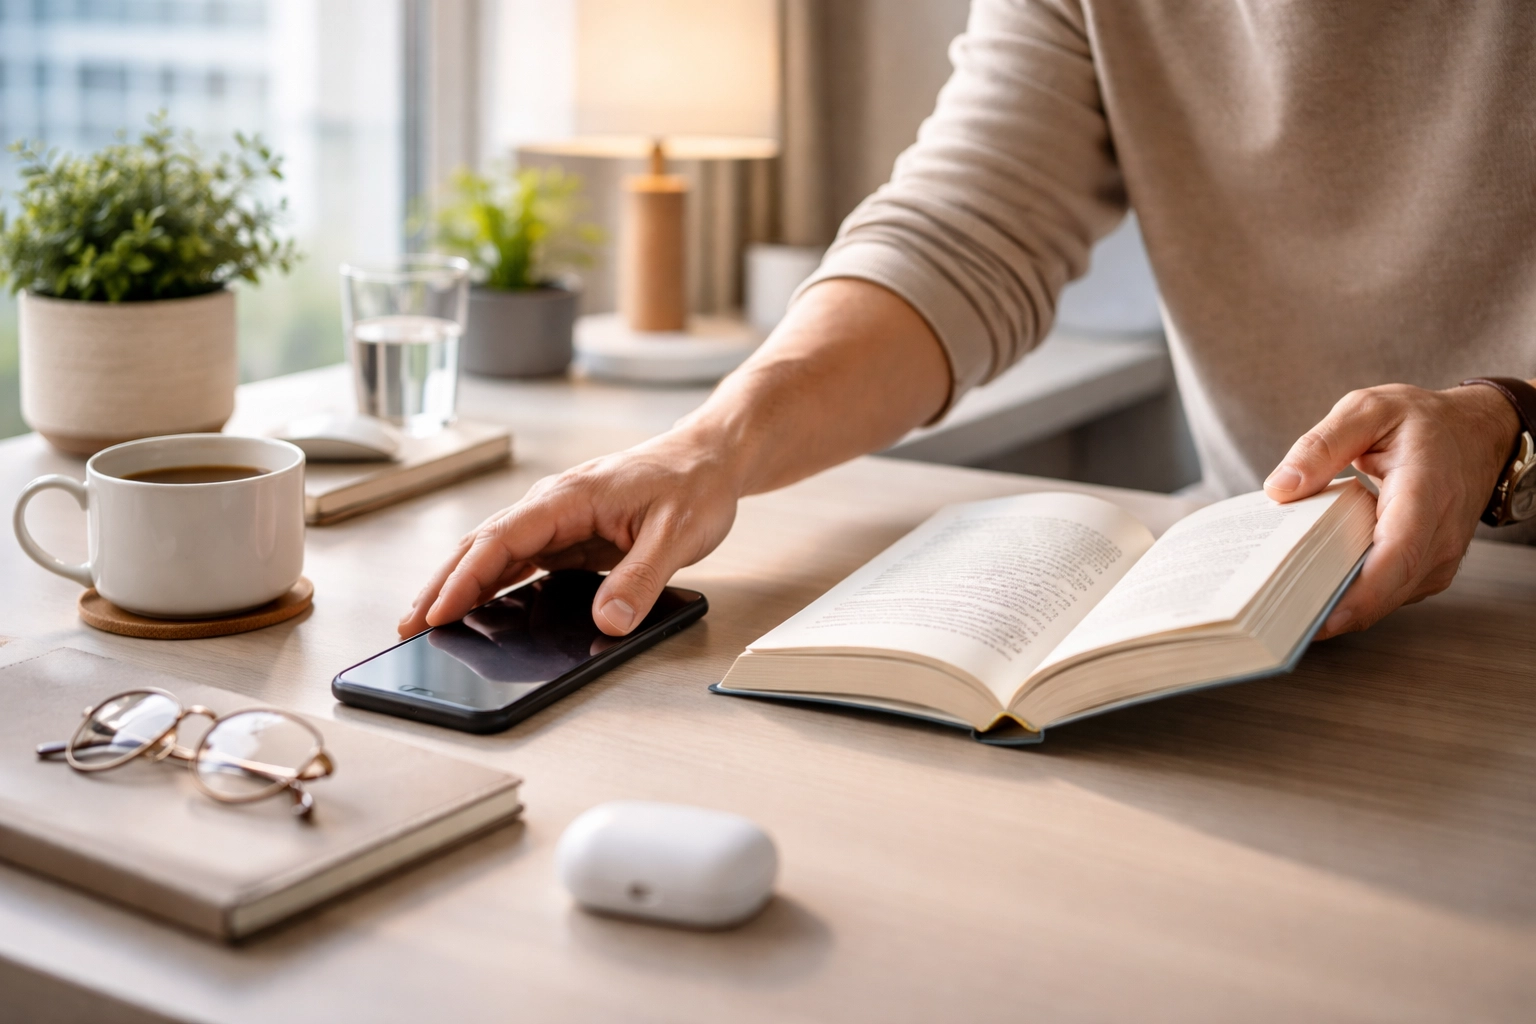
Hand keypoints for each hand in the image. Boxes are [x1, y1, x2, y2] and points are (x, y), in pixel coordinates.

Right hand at [397, 431, 740, 637]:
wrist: (708, 458)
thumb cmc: (693, 485)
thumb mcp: (676, 536)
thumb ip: (640, 579)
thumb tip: (609, 621)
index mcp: (569, 497)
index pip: (501, 538)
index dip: (465, 577)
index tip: (438, 611)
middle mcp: (553, 504)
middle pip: (481, 544)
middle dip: (441, 585)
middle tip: (408, 627)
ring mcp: (557, 519)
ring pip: (494, 552)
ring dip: (459, 585)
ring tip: (427, 624)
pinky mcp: (568, 534)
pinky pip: (519, 560)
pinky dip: (490, 583)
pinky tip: (474, 609)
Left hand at [1264, 382, 1520, 638]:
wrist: (1477, 434)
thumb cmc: (1420, 422)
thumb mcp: (1367, 410)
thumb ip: (1321, 445)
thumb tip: (1280, 487)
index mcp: (1425, 492)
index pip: (1398, 555)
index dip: (1359, 594)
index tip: (1316, 617)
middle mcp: (1440, 535)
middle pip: (1387, 590)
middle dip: (1331, 610)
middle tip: (1274, 620)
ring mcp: (1438, 558)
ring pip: (1385, 599)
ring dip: (1337, 606)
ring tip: (1282, 605)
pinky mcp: (1427, 569)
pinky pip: (1387, 593)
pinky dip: (1351, 595)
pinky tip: (1311, 586)